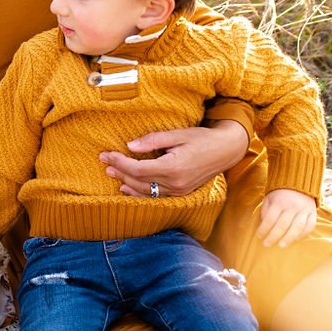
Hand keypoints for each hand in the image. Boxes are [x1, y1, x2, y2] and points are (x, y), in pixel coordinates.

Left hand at [99, 120, 247, 196]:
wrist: (226, 150)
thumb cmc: (202, 138)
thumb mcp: (178, 134)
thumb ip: (153, 141)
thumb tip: (130, 146)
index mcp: (173, 167)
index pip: (138, 168)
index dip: (120, 162)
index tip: (106, 155)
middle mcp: (175, 183)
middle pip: (139, 181)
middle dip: (120, 171)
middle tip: (105, 162)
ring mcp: (179, 191)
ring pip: (145, 191)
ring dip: (126, 183)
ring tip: (112, 173)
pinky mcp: (181, 193)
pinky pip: (155, 196)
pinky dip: (139, 193)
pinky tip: (127, 188)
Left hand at [258, 189, 316, 247]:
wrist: (299, 183)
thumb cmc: (280, 194)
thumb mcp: (269, 199)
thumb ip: (266, 211)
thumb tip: (264, 226)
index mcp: (279, 203)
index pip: (270, 219)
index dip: (263, 230)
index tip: (259, 237)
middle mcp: (292, 207)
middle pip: (282, 225)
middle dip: (273, 237)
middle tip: (267, 244)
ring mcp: (304, 210)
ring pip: (297, 227)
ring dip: (288, 238)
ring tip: (281, 246)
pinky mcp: (313, 213)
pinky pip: (309, 226)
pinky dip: (303, 234)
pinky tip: (295, 240)